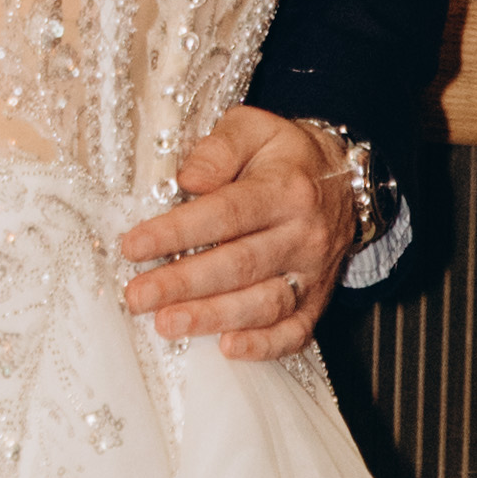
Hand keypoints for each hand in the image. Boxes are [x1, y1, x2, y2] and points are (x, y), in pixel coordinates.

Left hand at [119, 108, 357, 357]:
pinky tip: (228, 348)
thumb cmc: (284, 154)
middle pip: (240, 264)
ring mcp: (314, 272)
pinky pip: (297, 330)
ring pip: (265, 303)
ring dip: (214, 318)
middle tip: (138, 297)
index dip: (177, 232)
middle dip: (184, 284)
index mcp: (285, 190)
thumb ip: (220, 147)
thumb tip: (189, 179)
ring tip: (167, 324)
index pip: (226, 213)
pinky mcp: (319, 299)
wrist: (343, 178)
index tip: (133, 246)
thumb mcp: (254, 128)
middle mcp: (304, 234)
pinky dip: (265, 345)